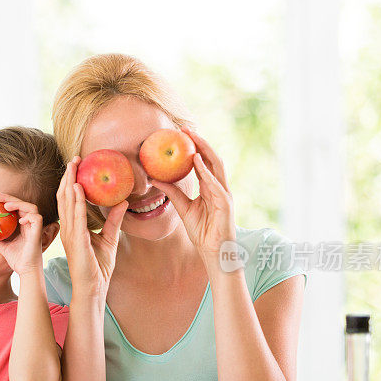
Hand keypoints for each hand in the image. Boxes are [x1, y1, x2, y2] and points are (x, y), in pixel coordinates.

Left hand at [0, 193, 43, 276]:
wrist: (26, 271)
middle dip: (11, 198)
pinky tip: (19, 220)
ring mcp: (35, 228)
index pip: (17, 208)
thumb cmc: (17, 260)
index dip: (8, 200)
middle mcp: (30, 224)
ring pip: (32, 208)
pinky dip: (29, 216)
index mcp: (23, 226)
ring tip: (7, 206)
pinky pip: (37, 218)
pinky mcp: (38, 233)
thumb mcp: (2, 248)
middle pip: (24, 204)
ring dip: (19, 204)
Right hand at [57, 157, 127, 298]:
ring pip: (67, 203)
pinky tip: (77, 188)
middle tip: (75, 159)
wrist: (94, 288)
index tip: (79, 165)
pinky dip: (76, 202)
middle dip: (69, 176)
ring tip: (74, 167)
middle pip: (64, 197)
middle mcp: (68, 228)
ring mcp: (70, 234)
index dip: (72, 181)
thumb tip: (124, 201)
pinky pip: (76, 218)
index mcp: (73, 227)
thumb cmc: (98, 266)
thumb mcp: (109, 238)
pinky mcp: (76, 242)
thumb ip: (114, 220)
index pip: (69, 199)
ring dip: (69, 183)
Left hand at [150, 127, 234, 263]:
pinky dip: (205, 171)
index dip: (194, 148)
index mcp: (210, 188)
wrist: (213, 252)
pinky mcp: (225, 202)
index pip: (203, 163)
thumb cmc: (202, 232)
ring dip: (204, 149)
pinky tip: (196, 160)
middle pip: (211, 159)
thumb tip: (155, 179)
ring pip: (216, 165)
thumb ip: (172, 193)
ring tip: (192, 136)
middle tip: (185, 128)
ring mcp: (224, 193)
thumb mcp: (183, 209)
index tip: (181, 135)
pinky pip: (214, 183)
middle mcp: (219, 187)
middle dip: (200, 142)